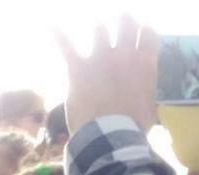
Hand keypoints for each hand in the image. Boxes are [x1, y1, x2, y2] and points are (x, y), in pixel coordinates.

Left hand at [55, 17, 158, 133]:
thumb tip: (144, 97)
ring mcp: (100, 58)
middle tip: (120, 16)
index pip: (148, 34)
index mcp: (145, 64)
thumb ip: (145, 92)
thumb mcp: (149, 107)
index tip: (140, 28)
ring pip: (99, 30)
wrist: (110, 134)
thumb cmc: (133, 125)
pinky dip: (57, 35)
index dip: (143, 29)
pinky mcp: (78, 68)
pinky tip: (49, 26)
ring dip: (98, 27)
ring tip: (96, 24)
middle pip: (125, 25)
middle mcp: (124, 54)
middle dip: (122, 19)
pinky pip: (66, 46)